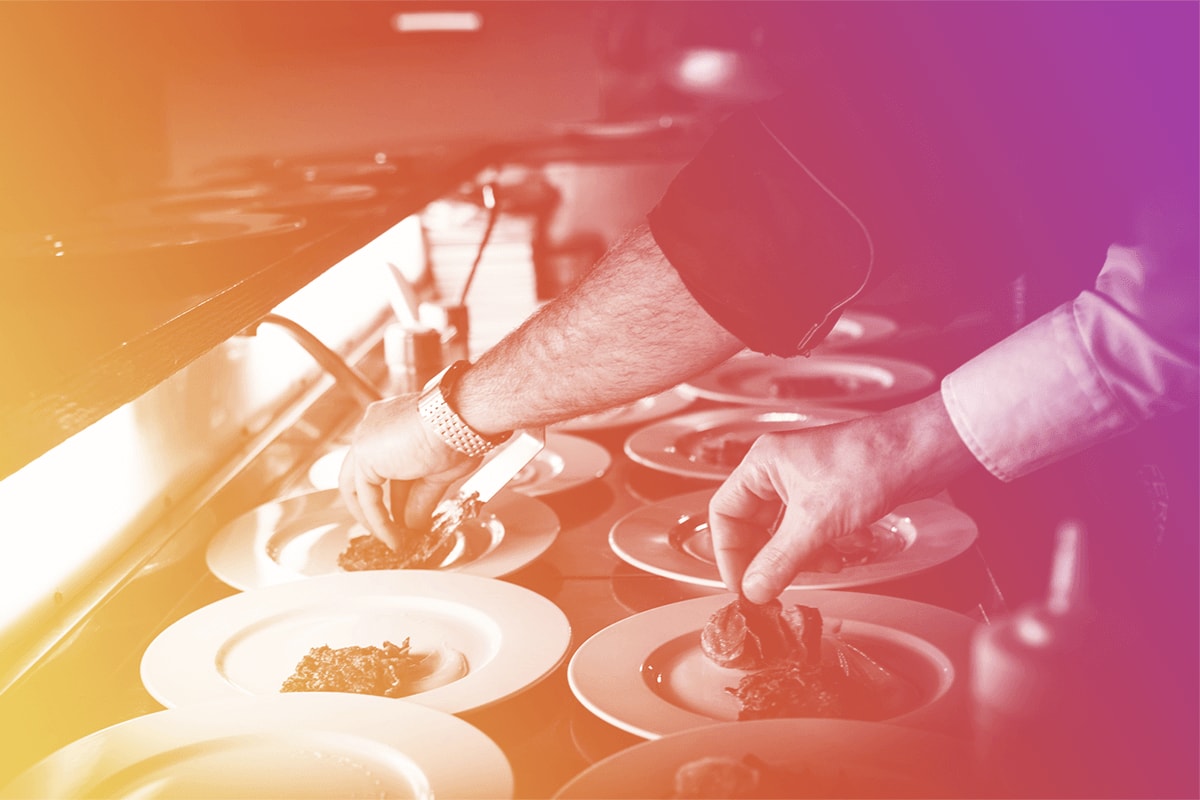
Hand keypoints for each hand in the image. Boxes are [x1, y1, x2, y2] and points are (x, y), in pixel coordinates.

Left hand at [338, 393, 478, 548]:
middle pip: (365, 476)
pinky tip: (393, 536)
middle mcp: (374, 428)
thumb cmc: (459, 433)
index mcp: (392, 424)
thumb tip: (414, 524)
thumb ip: (420, 498)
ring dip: (374, 518)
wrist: (459, 419)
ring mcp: (366, 438)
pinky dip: (378, 520)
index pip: (386, 467)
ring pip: (358, 486)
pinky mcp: (364, 454)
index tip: (404, 517)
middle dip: (376, 508)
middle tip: (391, 532)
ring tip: (392, 540)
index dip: (395, 496)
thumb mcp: (438, 472)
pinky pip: (366, 496)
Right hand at [708, 393, 975, 602]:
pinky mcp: (829, 494)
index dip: (728, 552)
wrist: (919, 452)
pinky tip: (838, 556)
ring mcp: (804, 482)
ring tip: (820, 568)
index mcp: (762, 464)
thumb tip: (753, 590)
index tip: (741, 585)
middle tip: (773, 588)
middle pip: (753, 525)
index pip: (724, 513)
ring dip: (797, 556)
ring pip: (782, 531)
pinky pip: (808, 530)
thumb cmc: (867, 464)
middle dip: (766, 558)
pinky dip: (818, 548)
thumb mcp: (816, 522)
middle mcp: (778, 471)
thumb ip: (780, 560)